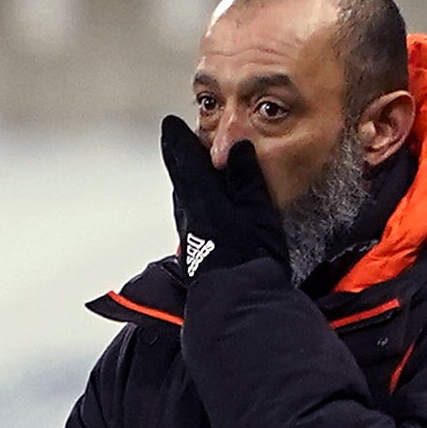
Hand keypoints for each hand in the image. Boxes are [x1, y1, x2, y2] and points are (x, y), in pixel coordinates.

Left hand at [159, 117, 287, 281]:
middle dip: (180, 160)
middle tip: (178, 145)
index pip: (185, 160)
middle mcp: (190, 217)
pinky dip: (196, 208)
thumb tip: (237, 147)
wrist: (238, 302)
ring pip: (185, 202)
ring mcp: (191, 239)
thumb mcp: (256, 208)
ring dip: (188, 185)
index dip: (178, 140)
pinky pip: (193, 221)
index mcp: (202, 198)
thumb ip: (246, 176)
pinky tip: (206, 214)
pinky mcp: (197, 257)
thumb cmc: (249, 255)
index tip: (170, 125)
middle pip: (181, 181)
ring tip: (196, 175)